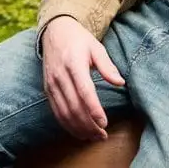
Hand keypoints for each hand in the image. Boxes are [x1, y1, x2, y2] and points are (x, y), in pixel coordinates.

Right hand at [41, 16, 125, 141]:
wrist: (55, 32)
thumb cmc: (79, 39)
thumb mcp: (96, 47)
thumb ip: (107, 66)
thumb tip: (120, 83)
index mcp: (74, 63)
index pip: (84, 91)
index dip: (94, 109)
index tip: (104, 123)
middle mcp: (60, 76)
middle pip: (74, 107)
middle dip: (89, 125)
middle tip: (103, 135)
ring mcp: (51, 84)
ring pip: (64, 113)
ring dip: (79, 129)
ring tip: (94, 137)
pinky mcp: (47, 90)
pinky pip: (56, 112)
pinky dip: (68, 125)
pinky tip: (80, 131)